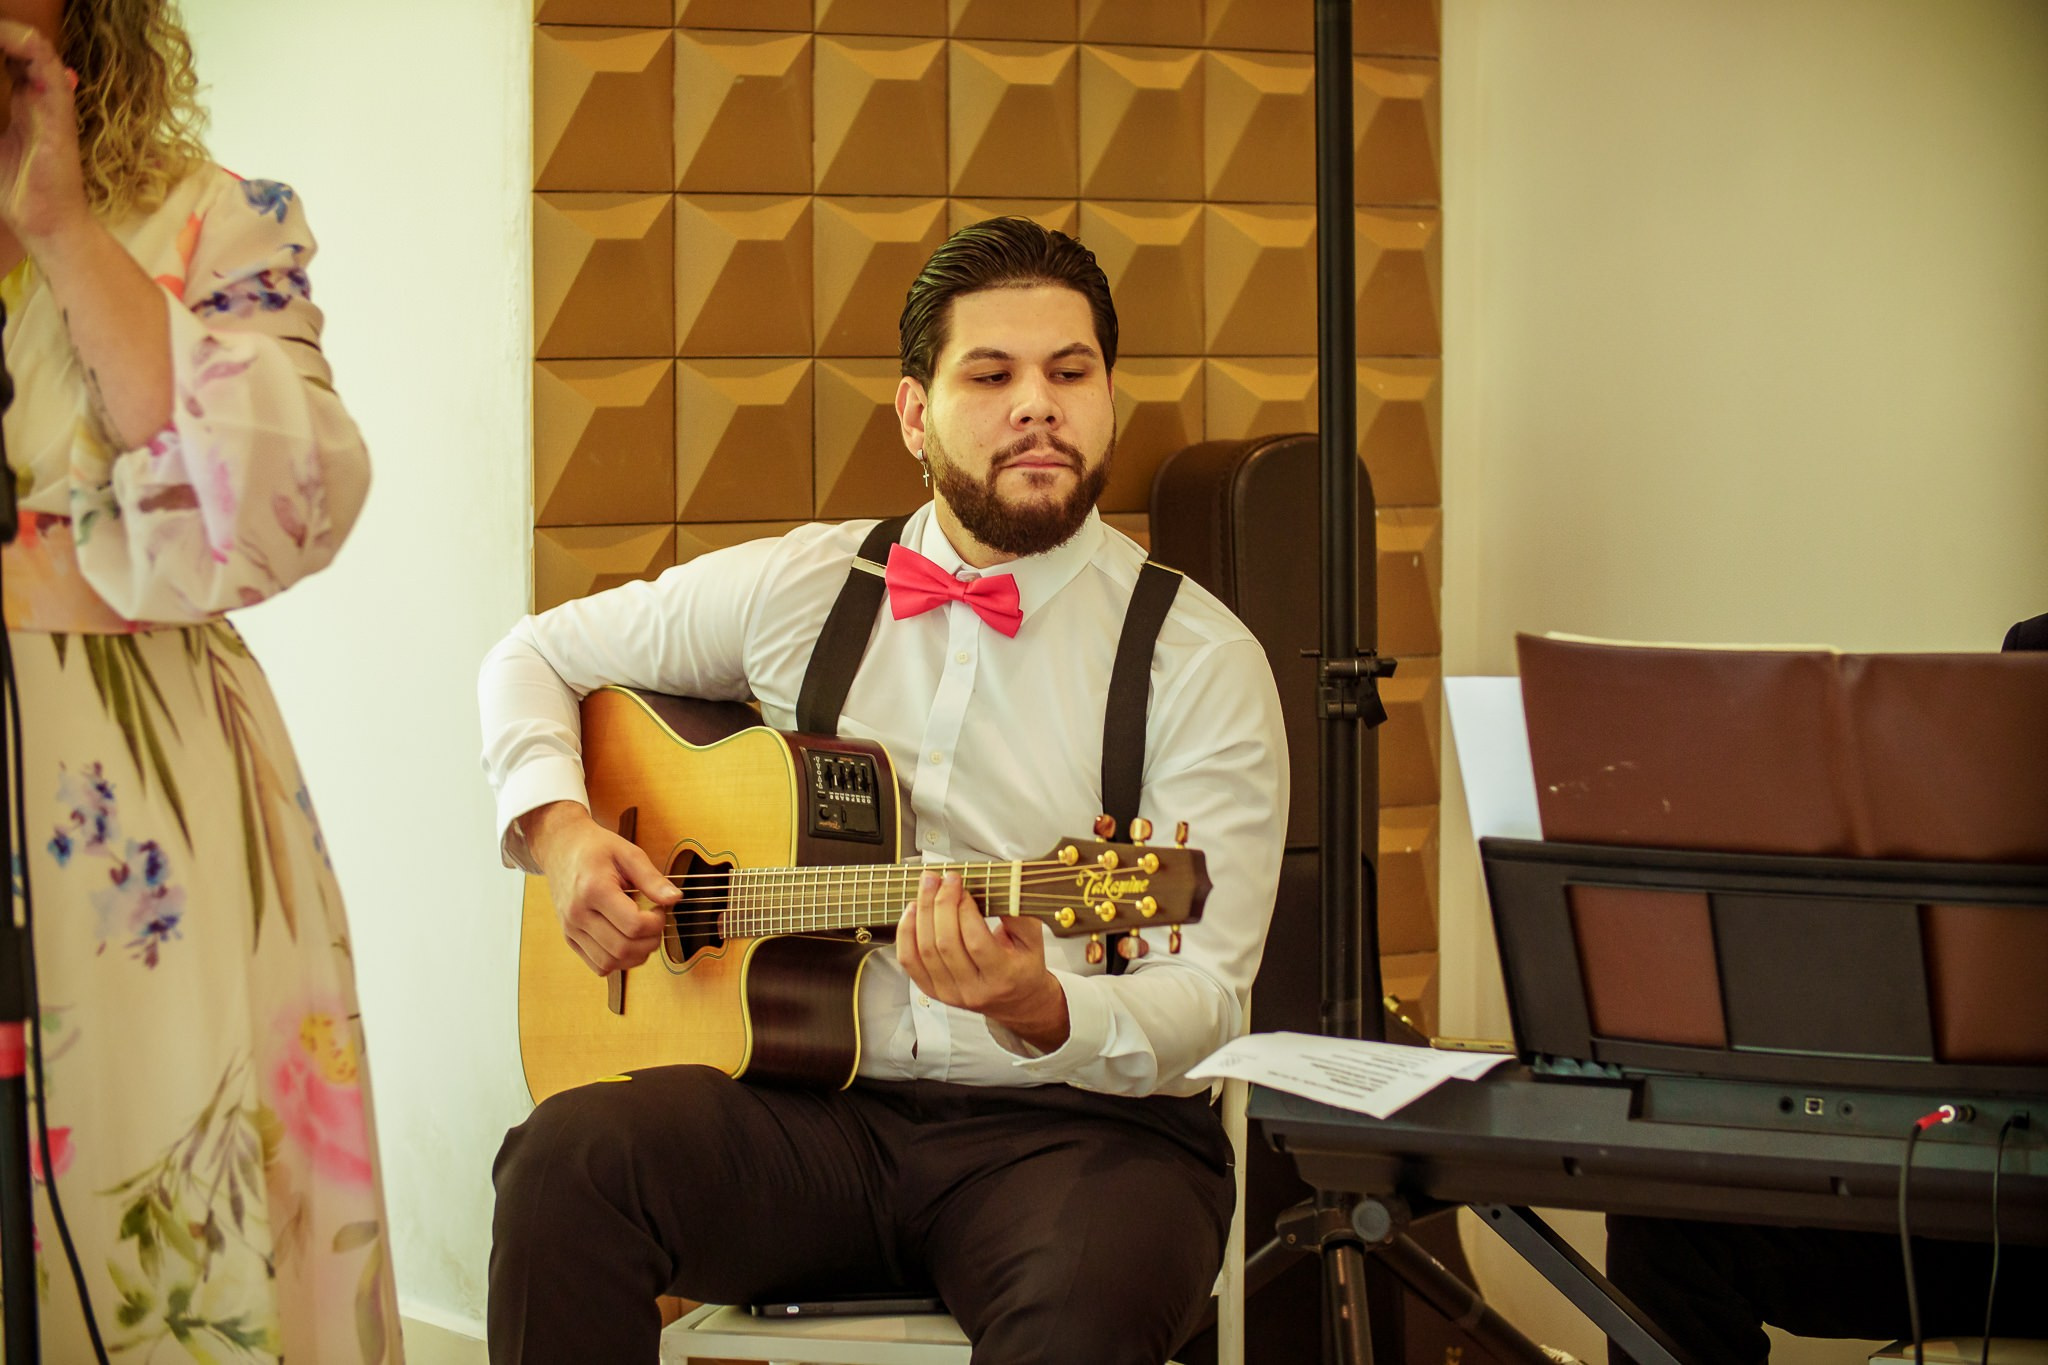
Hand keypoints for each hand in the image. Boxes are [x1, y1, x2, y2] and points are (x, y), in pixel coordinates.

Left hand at [0, 22, 87, 245]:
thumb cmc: (16, 191)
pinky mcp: (58, 113)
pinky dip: (27, 47)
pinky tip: (6, 44)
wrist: (45, 224)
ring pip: (35, 46)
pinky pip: (48, 67)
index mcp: (20, 100)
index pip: (7, 56)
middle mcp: (37, 96)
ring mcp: (50, 102)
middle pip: (20, 46)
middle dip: (1, 37)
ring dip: (9, 34)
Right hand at [523, 800, 677, 975]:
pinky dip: (618, 961)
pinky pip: (598, 965)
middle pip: (623, 948)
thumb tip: (674, 899)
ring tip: (642, 932)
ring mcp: (571, 929)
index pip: (633, 925)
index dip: (656, 922)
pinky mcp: (570, 938)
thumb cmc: (596, 848)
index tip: (659, 909)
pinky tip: (627, 941)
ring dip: (636, 955)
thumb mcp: (628, 853)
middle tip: (655, 922)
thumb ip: (651, 878)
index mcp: (593, 890)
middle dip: (650, 941)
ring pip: (610, 963)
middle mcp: (577, 914)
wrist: (561, 848)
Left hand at [896, 869, 1069, 1049]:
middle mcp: (974, 990)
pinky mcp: (932, 991)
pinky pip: (909, 961)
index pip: (976, 942)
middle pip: (946, 944)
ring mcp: (949, 993)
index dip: (964, 911)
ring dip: (922, 912)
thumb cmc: (1023, 967)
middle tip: (943, 879)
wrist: (1015, 1000)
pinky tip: (912, 910)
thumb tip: (999, 889)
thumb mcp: (1034, 941)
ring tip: (927, 887)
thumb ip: (1019, 915)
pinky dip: (906, 932)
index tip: (964, 888)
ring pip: (924, 951)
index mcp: (1003, 977)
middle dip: (940, 904)